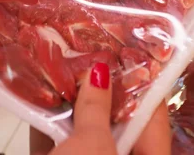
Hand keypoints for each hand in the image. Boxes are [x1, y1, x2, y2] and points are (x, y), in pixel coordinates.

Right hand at [30, 63, 171, 154]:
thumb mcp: (92, 148)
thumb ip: (96, 108)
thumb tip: (99, 72)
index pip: (152, 115)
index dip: (141, 80)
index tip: (125, 48)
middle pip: (116, 121)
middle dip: (99, 87)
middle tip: (88, 51)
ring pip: (85, 132)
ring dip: (72, 102)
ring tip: (65, 61)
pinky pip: (60, 144)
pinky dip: (51, 122)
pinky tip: (40, 92)